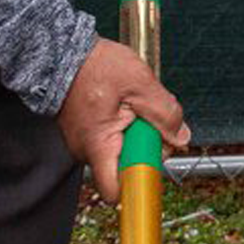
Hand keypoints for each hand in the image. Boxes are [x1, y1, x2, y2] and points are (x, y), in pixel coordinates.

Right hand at [56, 38, 189, 202]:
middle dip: (146, 146)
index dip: (141, 182)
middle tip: (147, 118)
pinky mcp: (86, 134)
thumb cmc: (93, 65)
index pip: (118, 191)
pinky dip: (124, 125)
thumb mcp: (140, 84)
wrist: (63, 52)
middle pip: (127, 168)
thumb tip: (180, 135)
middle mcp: (86, 151)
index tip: (156, 161)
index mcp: (98, 146)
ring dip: (136, 134)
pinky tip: (123, 105)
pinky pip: (112, 139)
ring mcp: (84, 143)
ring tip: (132, 106)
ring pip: (122, 152)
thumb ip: (165, 113)